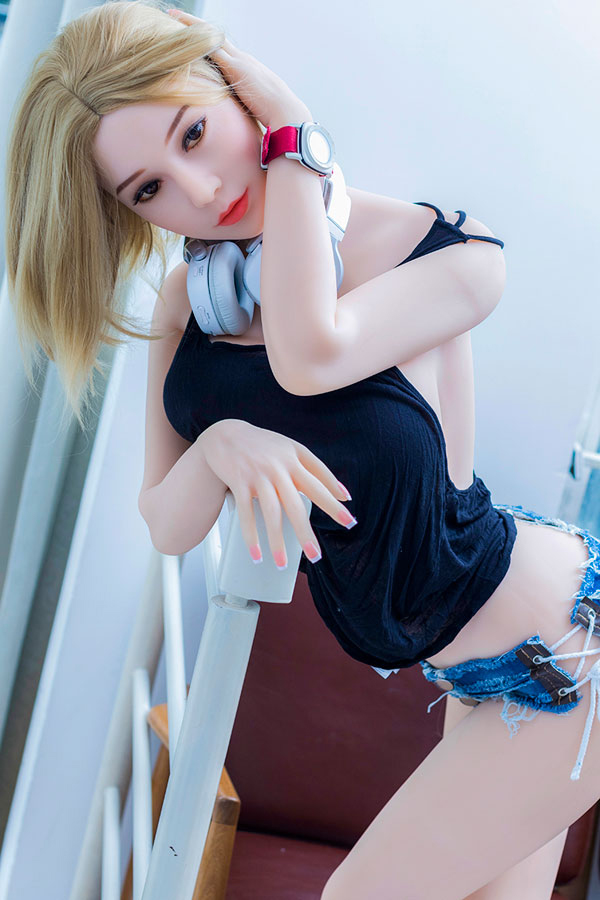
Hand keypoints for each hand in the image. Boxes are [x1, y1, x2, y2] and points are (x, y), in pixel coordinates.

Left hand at [166, 9, 311, 127]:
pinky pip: (211, 47)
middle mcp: (243, 59)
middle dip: (196, 26)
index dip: (209, 42)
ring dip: (191, 25)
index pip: (224, 50)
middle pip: (215, 37)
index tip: (196, 37)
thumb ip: (244, 107)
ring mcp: (240, 61)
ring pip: (211, 36)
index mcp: (248, 69)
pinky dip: (196, 37)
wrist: (287, 114)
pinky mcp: (235, 67)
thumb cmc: (276, 119)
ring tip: (173, 15)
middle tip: (177, 16)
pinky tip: (181, 30)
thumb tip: (239, 120)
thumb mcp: (256, 110)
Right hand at [198, 419, 355, 567]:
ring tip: (282, 564)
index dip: (334, 503)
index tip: (349, 522)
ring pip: (271, 513)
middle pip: (296, 505)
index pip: (319, 484)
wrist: (225, 434)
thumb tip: (346, 494)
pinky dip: (251, 536)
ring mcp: (258, 476)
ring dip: (276, 541)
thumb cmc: (265, 446)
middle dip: (305, 532)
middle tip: (315, 556)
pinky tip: (256, 554)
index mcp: (295, 459)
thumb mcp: (293, 450)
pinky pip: (246, 514)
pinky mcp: (239, 483)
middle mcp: (278, 468)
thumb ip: (319, 470)